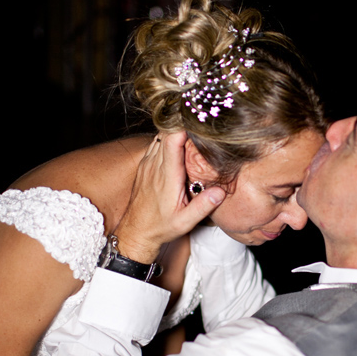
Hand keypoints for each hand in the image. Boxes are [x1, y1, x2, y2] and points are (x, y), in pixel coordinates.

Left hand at [116, 132, 224, 262]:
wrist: (136, 232)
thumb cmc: (161, 227)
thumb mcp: (185, 222)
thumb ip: (203, 206)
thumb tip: (220, 192)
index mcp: (167, 175)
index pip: (172, 139)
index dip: (185, 127)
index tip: (199, 124)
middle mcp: (155, 166)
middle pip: (167, 132)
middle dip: (183, 126)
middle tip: (201, 127)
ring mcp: (147, 164)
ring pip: (160, 136)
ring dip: (175, 132)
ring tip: (192, 134)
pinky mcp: (145, 166)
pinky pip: (155, 144)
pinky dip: (167, 140)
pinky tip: (179, 147)